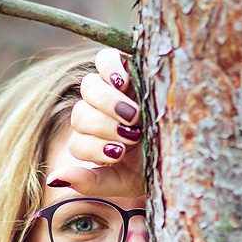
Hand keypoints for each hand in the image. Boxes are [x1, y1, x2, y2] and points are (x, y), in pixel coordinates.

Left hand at [47, 48, 145, 198]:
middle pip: (80, 114)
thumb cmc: (157, 166)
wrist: (186, 150)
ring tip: (134, 115)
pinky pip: (106, 59)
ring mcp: (111, 90)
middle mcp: (99, 116)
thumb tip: (54, 178)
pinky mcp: (126, 67)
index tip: (119, 154)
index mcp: (95, 143)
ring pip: (89, 88)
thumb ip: (90, 183)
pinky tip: (123, 82)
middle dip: (103, 127)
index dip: (94, 147)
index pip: (78, 142)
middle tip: (130, 135)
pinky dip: (110, 69)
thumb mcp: (124, 182)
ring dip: (108, 103)